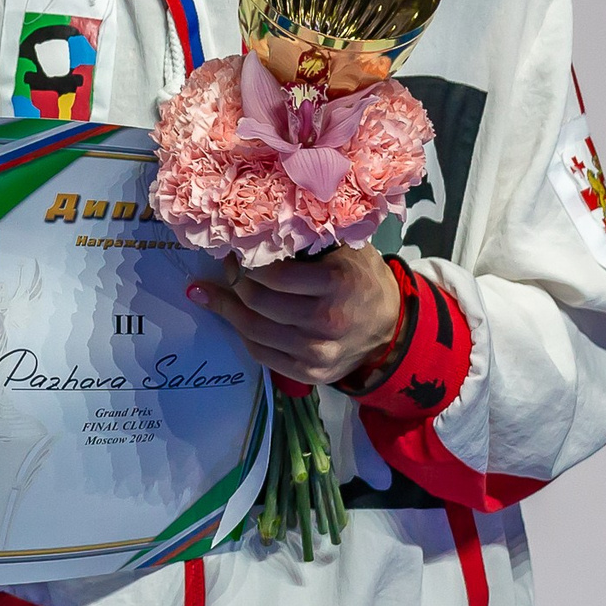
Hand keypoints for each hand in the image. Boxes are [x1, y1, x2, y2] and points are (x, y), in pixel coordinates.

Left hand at [187, 246, 400, 387]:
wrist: (390, 327)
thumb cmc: (360, 278)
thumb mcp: (343, 248)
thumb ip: (305, 239)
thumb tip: (255, 231)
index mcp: (337, 283)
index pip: (274, 275)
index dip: (247, 263)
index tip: (237, 252)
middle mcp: (328, 320)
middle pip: (258, 303)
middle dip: (234, 282)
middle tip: (228, 268)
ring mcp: (319, 353)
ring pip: (253, 331)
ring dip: (228, 309)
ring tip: (215, 293)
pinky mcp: (311, 374)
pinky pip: (262, 354)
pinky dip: (243, 333)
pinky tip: (235, 317)